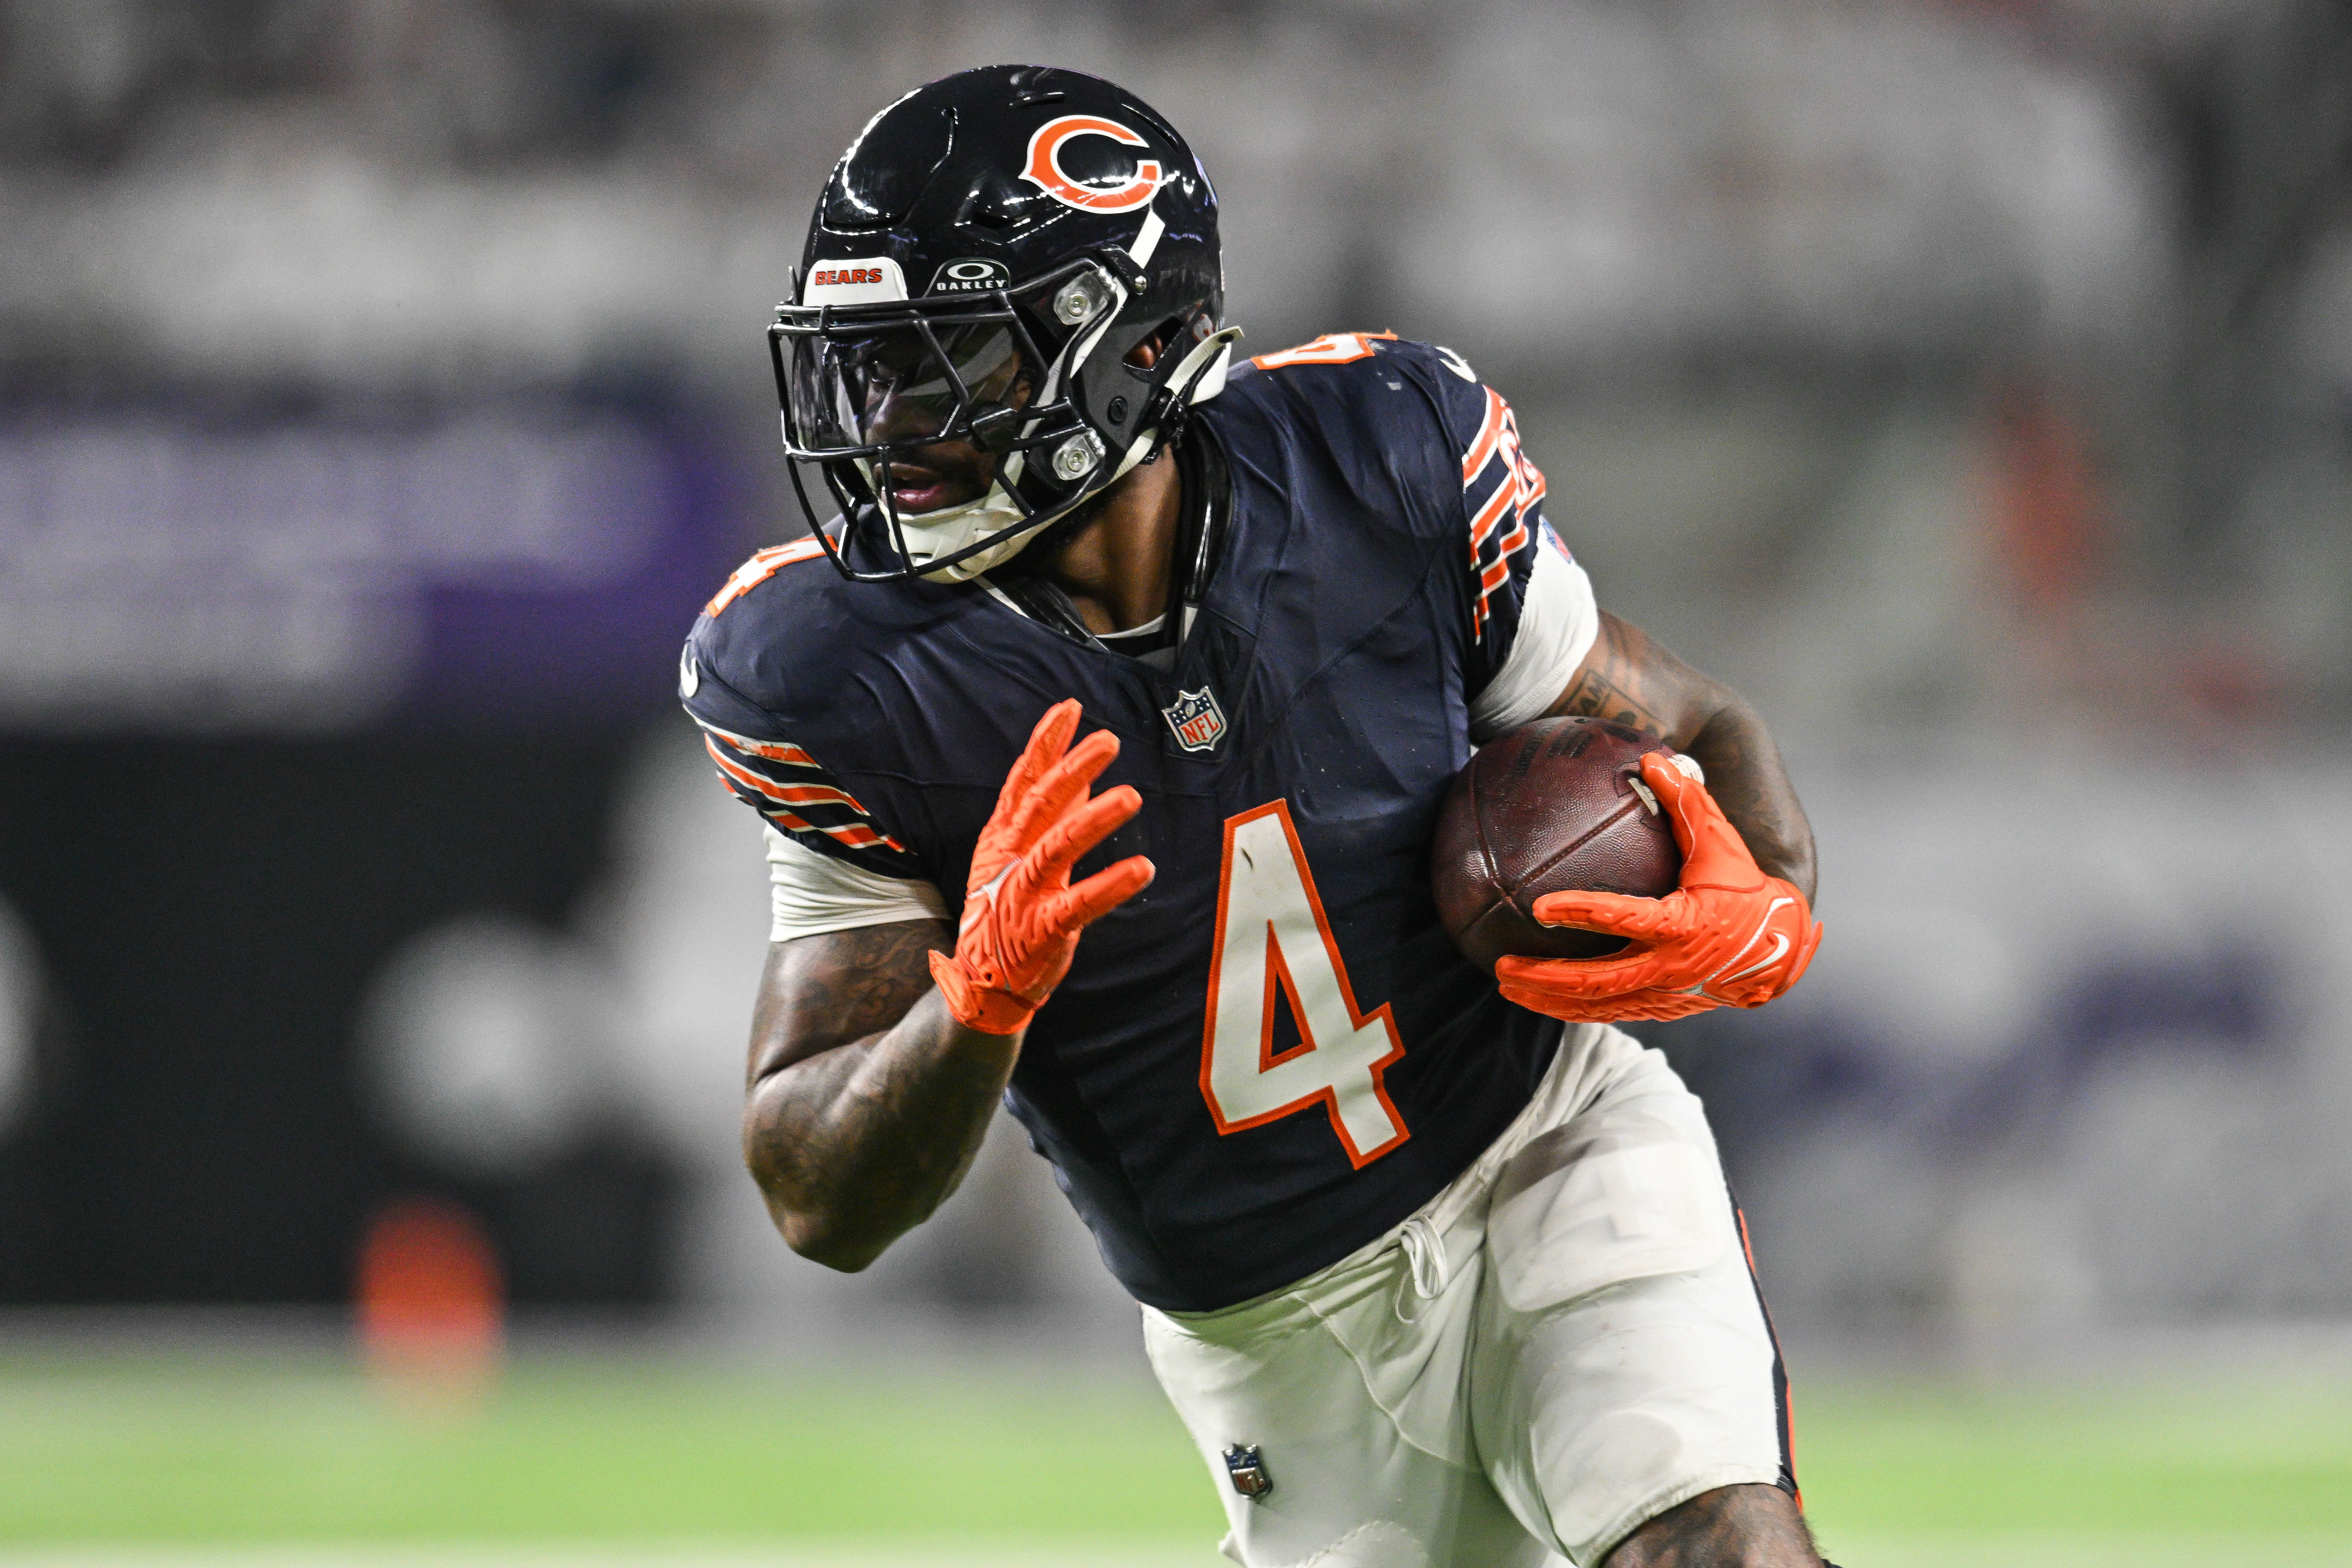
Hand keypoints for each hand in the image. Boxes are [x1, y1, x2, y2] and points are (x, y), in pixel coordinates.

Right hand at [929, 700, 1154, 1034]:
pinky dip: (1111, 885)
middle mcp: (1010, 859)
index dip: (1045, 743)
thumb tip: (1078, 774)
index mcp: (1003, 838)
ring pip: (1057, 847)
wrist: (980, 983)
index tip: (1070, 709)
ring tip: (1132, 796)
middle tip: (1108, 741)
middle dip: (1073, 768)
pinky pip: (1079, 904)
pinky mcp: (1042, 929)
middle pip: (1041, 804)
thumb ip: (1050, 816)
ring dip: (1094, 820)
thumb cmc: (1005, 912)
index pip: (1023, 781)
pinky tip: (1142, 868)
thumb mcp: (1017, 857)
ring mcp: (1023, 894)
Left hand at [1493, 752, 1820, 1021]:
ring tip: (1504, 987)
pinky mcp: (1663, 1010)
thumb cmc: (1747, 890)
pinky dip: (1573, 1009)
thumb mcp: (1722, 844)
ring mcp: (1665, 996)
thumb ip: (1687, 801)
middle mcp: (1671, 969)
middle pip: (1596, 981)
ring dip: (1548, 1001)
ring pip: (1596, 1006)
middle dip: (1544, 978)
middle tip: (1501, 966)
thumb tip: (1653, 759)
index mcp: (1683, 926)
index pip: (1623, 919)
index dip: (1581, 912)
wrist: (1779, 950)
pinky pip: (1609, 1013)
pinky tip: (1541, 1000)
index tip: (1540, 906)